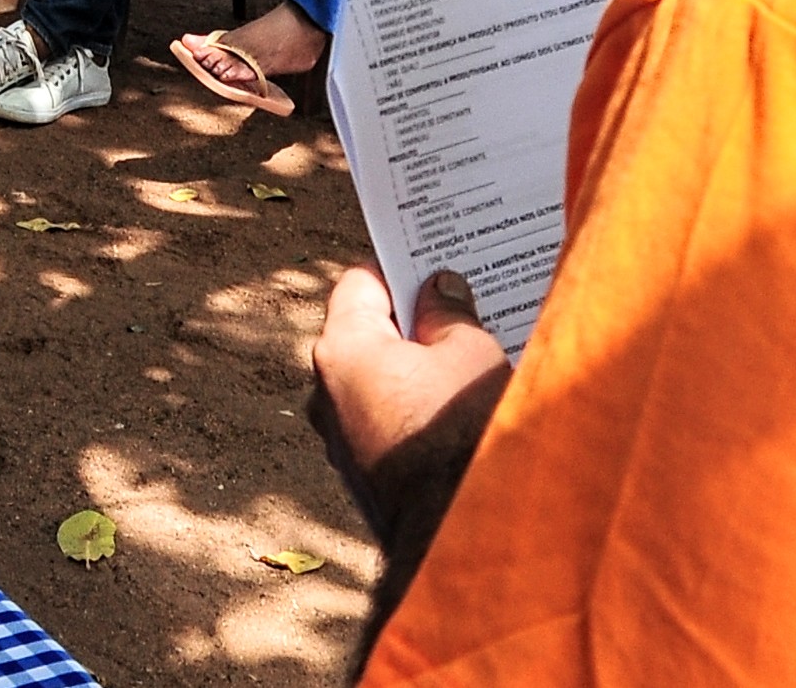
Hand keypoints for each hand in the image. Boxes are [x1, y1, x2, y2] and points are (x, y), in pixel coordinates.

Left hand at [309, 264, 512, 486]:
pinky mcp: (359, 475)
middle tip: (457, 309)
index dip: (398, 269)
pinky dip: (411, 410)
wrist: (457, 532)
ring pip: (376, 383)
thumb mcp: (470, 353)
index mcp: (343, 348)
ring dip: (413, 370)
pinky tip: (454, 411)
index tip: (432, 264)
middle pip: (366, 335)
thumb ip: (449, 313)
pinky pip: (383, 422)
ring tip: (466, 360)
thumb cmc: (462, 432)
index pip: (360, 284)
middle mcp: (325, 391)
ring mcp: (338, 438)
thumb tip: (440, 291)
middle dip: (411, 321)